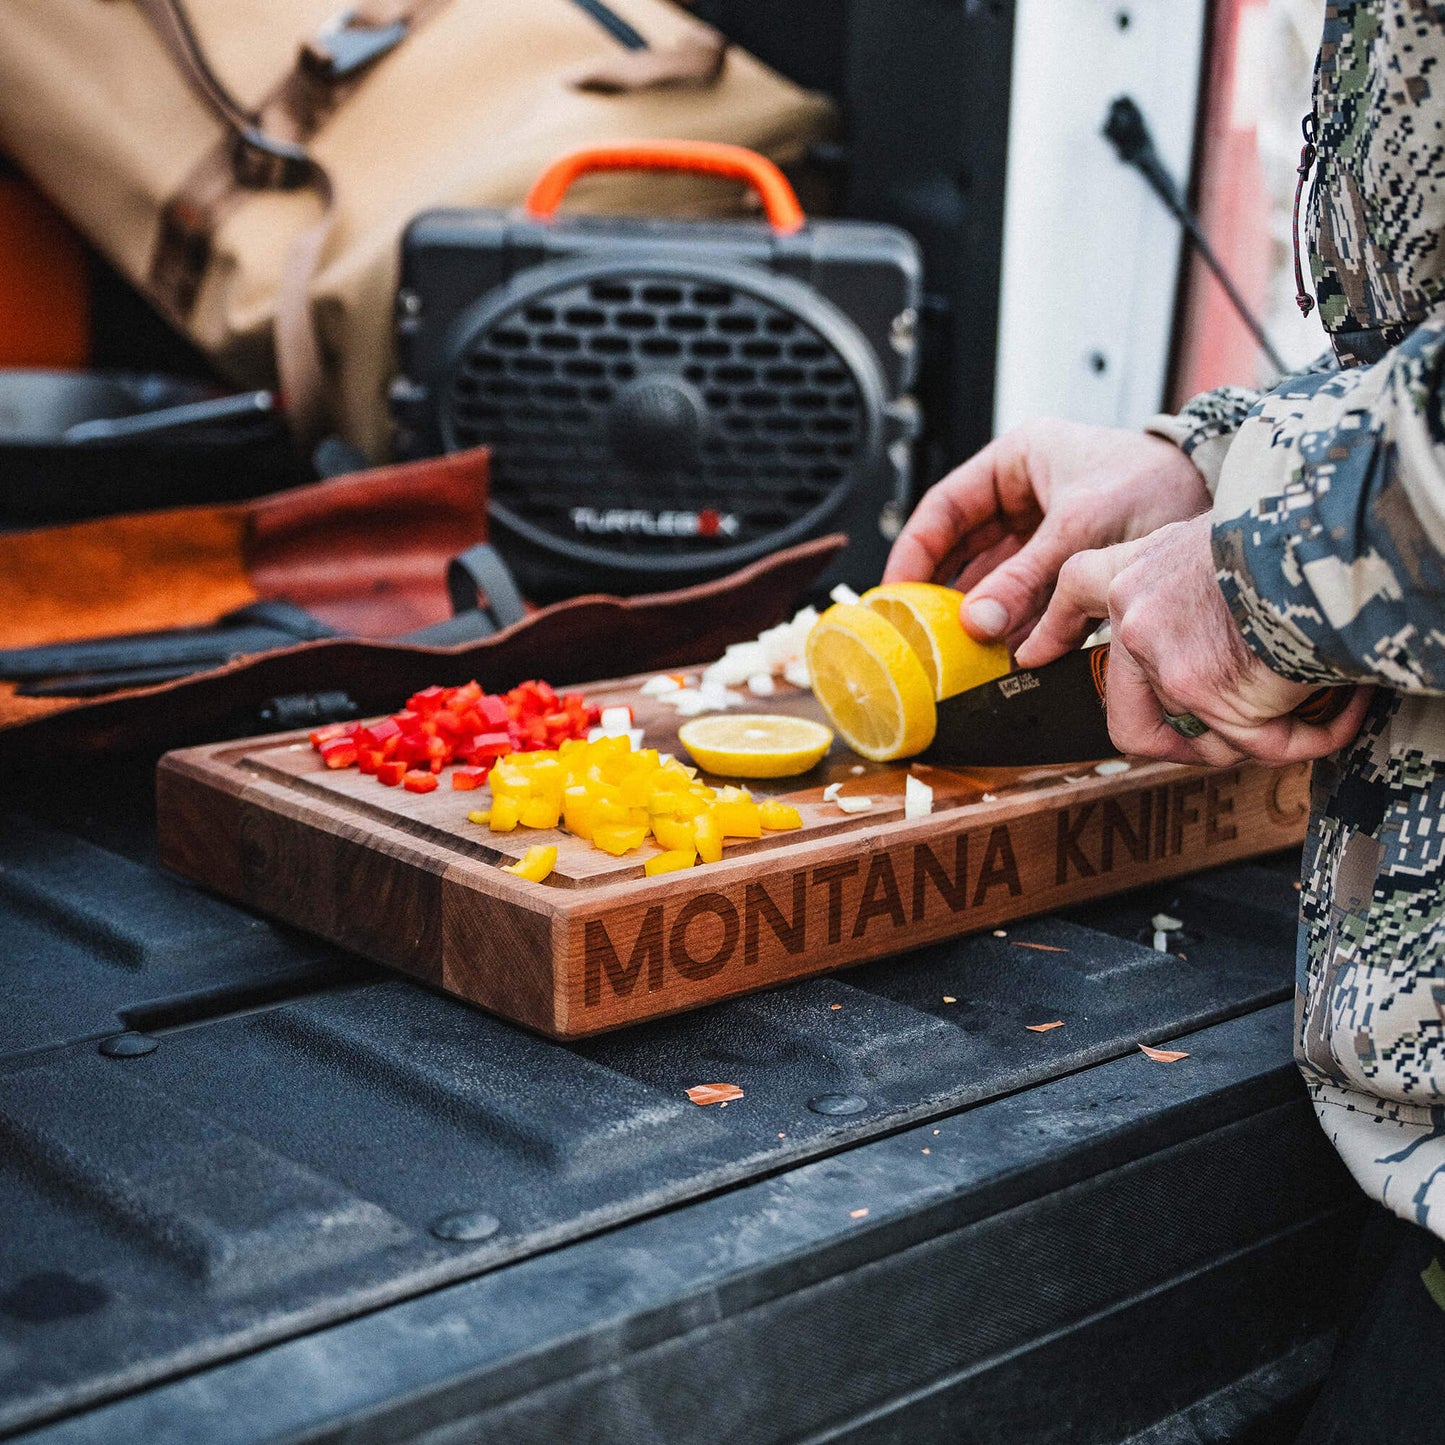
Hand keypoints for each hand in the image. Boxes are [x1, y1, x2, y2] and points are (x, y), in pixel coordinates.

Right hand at [883, 419, 1210, 646]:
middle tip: (920, 631)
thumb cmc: (1159, 485)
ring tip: (959, 648)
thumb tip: (975, 625)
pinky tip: (1002, 649)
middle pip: (963, 547)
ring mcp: (1047, 528)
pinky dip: (1015, 622)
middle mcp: (1025, 493)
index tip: (895, 594)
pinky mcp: (1071, 563)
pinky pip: (1028, 595)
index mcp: (1016, 460)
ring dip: (981, 612)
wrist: (1225, 498)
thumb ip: (1024, 579)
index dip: (914, 552)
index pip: (944, 507)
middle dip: (945, 590)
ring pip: (995, 576)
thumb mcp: (1079, 530)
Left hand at [1015, 516, 1370, 765]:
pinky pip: (1261, 745)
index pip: (1073, 591)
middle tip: (1221, 740)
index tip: (1032, 655)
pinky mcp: (1207, 695)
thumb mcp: (1220, 542)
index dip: (1054, 627)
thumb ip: (1194, 587)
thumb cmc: (1288, 529)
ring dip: (1259, 734)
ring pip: (1205, 737)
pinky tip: (1342, 715)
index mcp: (1135, 571)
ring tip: (1308, 705)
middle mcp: (1136, 619)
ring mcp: (1165, 662)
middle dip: (1174, 744)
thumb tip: (1216, 635)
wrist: (1321, 534)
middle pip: (1129, 716)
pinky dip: (1309, 736)